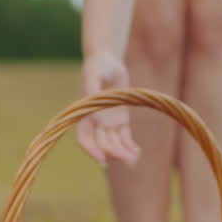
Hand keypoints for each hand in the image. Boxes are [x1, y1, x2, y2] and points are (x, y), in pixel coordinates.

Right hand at [77, 53, 140, 167]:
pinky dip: (130, 146)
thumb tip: (93, 110)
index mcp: (84, 114)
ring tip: (134, 160)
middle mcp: (95, 122)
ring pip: (114, 144)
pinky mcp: (121, 120)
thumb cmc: (98, 66)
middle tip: (127, 160)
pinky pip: (125, 138)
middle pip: (102, 143)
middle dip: (113, 153)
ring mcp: (108, 123)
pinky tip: (137, 153)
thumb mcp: (94, 75)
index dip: (90, 149)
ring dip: (123, 153)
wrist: (108, 61)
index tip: (102, 158)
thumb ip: (92, 89)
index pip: (84, 138)